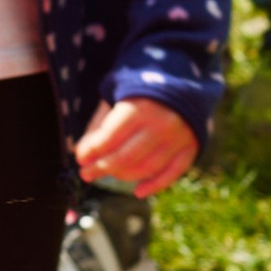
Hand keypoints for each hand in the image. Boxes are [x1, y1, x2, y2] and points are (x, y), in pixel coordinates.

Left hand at [75, 94, 197, 196]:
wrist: (185, 78)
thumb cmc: (143, 88)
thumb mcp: (118, 95)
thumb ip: (101, 123)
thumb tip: (85, 154)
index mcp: (140, 107)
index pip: (109, 138)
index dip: (91, 151)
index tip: (80, 158)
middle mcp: (160, 124)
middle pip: (125, 158)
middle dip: (101, 168)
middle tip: (86, 173)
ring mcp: (178, 138)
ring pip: (146, 168)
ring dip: (122, 176)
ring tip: (107, 175)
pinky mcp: (191, 147)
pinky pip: (171, 174)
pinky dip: (154, 186)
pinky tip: (137, 191)